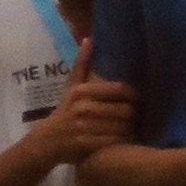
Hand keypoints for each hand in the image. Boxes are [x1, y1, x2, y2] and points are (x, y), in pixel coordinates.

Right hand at [36, 41, 134, 161]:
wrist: (46, 142)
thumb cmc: (63, 112)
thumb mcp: (70, 87)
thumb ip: (81, 64)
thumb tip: (89, 39)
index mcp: (82, 91)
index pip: (119, 89)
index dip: (134, 95)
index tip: (139, 99)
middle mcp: (83, 108)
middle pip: (124, 110)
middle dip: (134, 115)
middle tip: (138, 116)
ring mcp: (84, 128)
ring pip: (122, 127)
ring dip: (131, 129)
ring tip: (133, 128)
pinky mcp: (86, 145)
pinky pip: (114, 142)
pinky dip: (122, 141)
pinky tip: (124, 140)